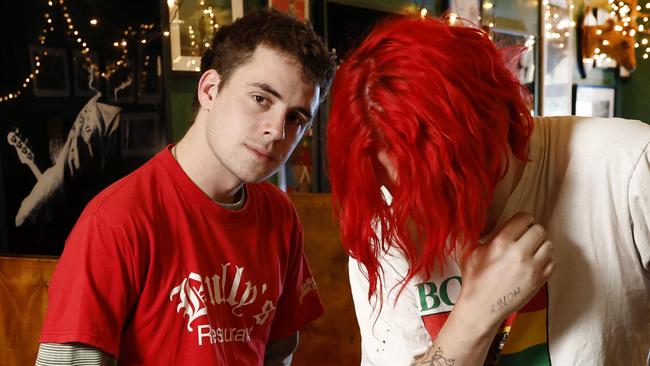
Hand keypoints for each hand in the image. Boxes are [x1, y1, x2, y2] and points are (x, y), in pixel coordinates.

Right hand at [455, 212, 554, 333]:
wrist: (482, 307)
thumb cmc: (474, 278)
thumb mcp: (468, 252)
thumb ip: (474, 233)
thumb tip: (473, 217)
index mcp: (501, 242)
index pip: (525, 218)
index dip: (522, 220)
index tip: (518, 226)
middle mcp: (519, 253)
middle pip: (540, 230)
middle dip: (532, 232)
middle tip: (525, 238)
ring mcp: (532, 268)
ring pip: (549, 245)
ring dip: (540, 246)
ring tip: (530, 251)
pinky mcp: (540, 280)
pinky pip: (552, 262)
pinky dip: (545, 261)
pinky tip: (533, 264)